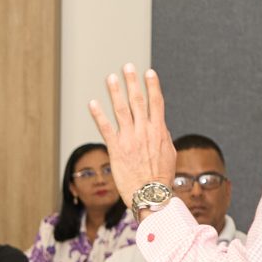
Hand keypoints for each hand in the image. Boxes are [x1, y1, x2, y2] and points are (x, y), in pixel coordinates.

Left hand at [84, 65, 176, 206]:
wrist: (150, 195)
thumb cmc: (161, 177)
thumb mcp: (169, 154)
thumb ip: (163, 137)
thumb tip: (160, 126)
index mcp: (158, 131)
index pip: (156, 103)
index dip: (152, 86)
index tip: (149, 72)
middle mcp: (144, 131)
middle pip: (138, 101)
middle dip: (133, 82)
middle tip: (128, 66)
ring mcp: (129, 138)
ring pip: (121, 110)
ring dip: (116, 92)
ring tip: (111, 77)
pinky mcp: (116, 148)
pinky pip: (106, 128)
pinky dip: (99, 114)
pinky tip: (93, 103)